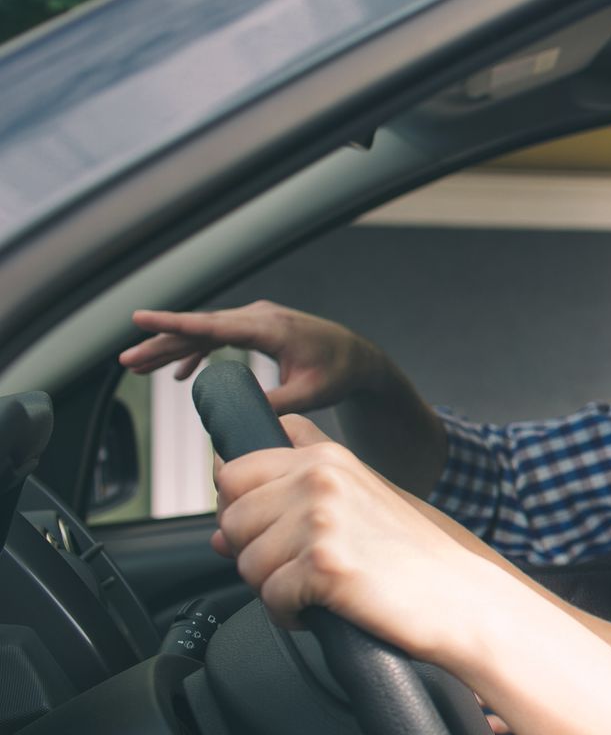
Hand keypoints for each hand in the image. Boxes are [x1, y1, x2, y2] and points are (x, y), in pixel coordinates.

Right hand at [121, 301, 382, 413]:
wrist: (360, 358)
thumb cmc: (339, 373)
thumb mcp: (309, 394)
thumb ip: (274, 403)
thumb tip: (238, 417)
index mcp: (270, 328)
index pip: (212, 325)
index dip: (174, 323)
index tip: (140, 319)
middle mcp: (260, 317)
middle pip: (200, 329)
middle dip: (161, 343)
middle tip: (127, 360)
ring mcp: (258, 320)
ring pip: (206, 332)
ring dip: (173, 349)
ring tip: (139, 367)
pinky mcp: (258, 329)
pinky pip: (219, 338)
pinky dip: (198, 352)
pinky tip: (179, 374)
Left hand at [213, 415, 507, 665]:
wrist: (467, 598)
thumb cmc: (420, 557)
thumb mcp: (364, 499)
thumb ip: (297, 492)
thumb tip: (217, 531)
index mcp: (328, 457)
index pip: (236, 467)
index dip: (242, 505)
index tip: (269, 529)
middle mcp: (320, 478)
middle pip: (231, 516)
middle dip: (252, 550)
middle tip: (296, 568)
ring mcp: (321, 519)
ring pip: (244, 560)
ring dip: (272, 586)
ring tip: (317, 590)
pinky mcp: (323, 565)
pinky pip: (269, 598)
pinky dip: (289, 616)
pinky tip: (322, 612)